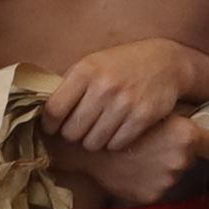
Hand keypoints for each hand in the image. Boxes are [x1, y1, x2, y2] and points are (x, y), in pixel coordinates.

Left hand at [39, 37, 208, 187]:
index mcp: (86, 71)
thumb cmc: (122, 65)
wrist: (166, 63)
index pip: (54, 110)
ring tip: (98, 131)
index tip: (53, 127)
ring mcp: (124, 102)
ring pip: (93, 142)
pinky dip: (114, 143)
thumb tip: (43, 112)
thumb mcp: (93, 64)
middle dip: (73, 135)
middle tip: (80, 130)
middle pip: (72, 131)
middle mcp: (104, 86)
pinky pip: (116, 144)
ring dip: (93, 141)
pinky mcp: (142, 117)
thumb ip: (69, 85)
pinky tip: (116, 132)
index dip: (49, 124)